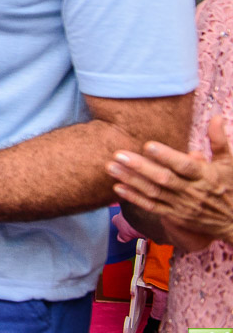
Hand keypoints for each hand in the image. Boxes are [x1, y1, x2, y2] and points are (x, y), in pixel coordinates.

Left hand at [109, 116, 232, 251]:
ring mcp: (181, 205)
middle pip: (163, 179)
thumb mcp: (229, 164)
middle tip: (118, 154)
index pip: (184, 166)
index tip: (148, 145)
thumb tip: (217, 116)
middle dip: (140, 167)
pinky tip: (117, 187)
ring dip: (130, 180)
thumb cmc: (230, 187)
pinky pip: (151, 207)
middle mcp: (192, 192)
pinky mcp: (174, 216)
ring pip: (153, 192)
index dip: (166, 156)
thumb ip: (219, 140)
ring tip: (111, 167)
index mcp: (206, 176)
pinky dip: (134, 198)